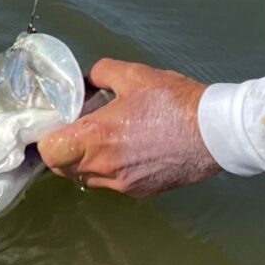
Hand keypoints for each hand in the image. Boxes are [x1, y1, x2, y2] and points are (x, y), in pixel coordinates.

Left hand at [37, 59, 219, 196]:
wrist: (215, 132)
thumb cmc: (174, 101)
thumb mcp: (134, 75)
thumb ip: (102, 73)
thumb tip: (89, 79)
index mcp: (97, 137)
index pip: (50, 151)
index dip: (49, 137)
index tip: (59, 123)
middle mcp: (105, 167)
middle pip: (63, 168)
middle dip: (64, 150)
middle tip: (78, 129)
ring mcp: (123, 184)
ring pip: (87, 178)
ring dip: (87, 161)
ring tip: (106, 138)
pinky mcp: (141, 192)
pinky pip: (112, 184)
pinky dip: (111, 169)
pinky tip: (129, 149)